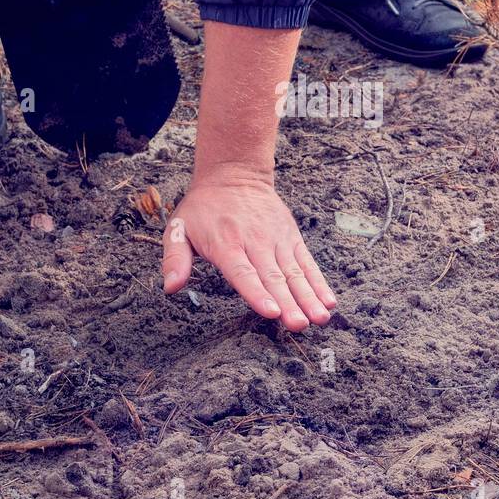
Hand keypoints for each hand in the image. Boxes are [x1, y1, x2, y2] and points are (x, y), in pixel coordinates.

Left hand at [162, 164, 335, 331]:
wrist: (234, 173)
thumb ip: (174, 259)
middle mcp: (255, 242)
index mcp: (226, 244)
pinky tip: (328, 301)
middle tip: (300, 325)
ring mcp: (276, 239)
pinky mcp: (291, 237)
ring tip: (320, 318)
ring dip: (309, 297)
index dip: (257, 293)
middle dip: (289, 303)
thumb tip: (170, 287)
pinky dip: (318, 282)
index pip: (243, 273)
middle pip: (273, 277)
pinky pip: (306, 262)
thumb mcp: (178, 228)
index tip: (272, 312)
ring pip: (294, 272)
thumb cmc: (203, 208)